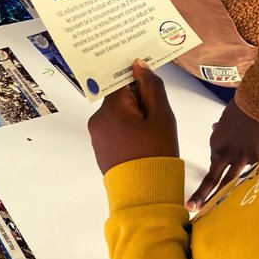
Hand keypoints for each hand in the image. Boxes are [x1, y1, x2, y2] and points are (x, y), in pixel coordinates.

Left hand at [88, 61, 179, 175]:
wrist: (145, 194)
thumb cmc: (156, 152)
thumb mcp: (161, 117)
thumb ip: (152, 87)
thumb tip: (138, 64)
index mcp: (110, 108)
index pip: (122, 81)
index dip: (139, 84)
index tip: (152, 91)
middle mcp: (97, 119)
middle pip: (119, 99)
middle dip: (138, 105)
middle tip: (156, 121)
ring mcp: (96, 135)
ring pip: (117, 116)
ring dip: (133, 119)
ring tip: (151, 136)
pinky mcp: (100, 150)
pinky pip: (114, 132)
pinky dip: (127, 133)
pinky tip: (141, 145)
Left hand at [188, 99, 258, 211]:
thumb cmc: (242, 109)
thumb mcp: (225, 120)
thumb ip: (221, 130)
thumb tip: (214, 128)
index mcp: (216, 144)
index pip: (215, 162)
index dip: (219, 167)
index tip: (217, 175)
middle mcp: (225, 153)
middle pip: (212, 178)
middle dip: (201, 194)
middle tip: (191, 208)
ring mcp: (241, 158)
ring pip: (230, 181)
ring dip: (220, 196)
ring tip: (211, 209)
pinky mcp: (257, 158)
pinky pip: (254, 166)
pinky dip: (255, 163)